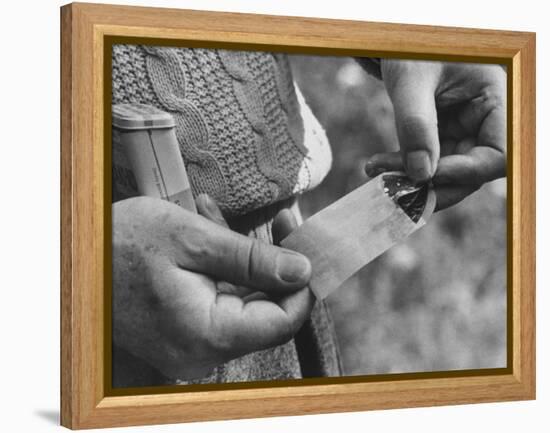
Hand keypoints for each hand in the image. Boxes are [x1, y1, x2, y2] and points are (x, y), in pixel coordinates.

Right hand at [112, 195, 312, 379]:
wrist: (73, 259)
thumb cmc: (122, 245)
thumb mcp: (193, 240)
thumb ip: (253, 260)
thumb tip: (302, 273)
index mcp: (208, 333)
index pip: (283, 320)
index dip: (302, 284)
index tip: (303, 244)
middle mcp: (203, 350)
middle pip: (266, 310)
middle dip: (273, 263)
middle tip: (280, 221)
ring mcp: (193, 344)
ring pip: (243, 302)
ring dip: (243, 259)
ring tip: (219, 218)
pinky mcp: (184, 333)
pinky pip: (219, 302)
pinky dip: (223, 269)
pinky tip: (208, 234)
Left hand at [365, 59, 505, 209]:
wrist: (399, 48)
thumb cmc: (411, 52)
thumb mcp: (411, 81)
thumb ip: (416, 124)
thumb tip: (420, 173)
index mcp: (495, 100)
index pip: (497, 155)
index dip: (466, 172)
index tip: (425, 175)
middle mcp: (484, 122)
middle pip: (472, 172)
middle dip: (433, 183)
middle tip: (394, 186)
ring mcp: (464, 134)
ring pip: (448, 175)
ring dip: (413, 181)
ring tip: (377, 171)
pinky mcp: (442, 141)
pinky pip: (429, 166)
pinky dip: (405, 171)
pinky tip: (377, 166)